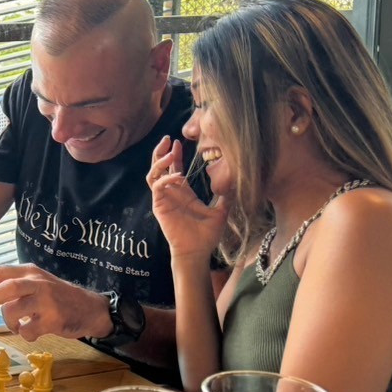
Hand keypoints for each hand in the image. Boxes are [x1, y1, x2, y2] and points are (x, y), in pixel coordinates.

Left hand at [0, 264, 109, 341]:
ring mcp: (46, 301)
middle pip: (6, 288)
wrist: (90, 308)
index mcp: (29, 272)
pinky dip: (24, 334)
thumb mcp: (35, 284)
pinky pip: (28, 330)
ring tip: (17, 324)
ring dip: (9, 322)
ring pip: (14, 311)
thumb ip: (11, 287)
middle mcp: (37, 283)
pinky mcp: (53, 319)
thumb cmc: (56, 297)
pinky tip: (32, 331)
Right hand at [148, 136, 226, 259]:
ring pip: (153, 174)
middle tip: (168, 139)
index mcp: (183, 192)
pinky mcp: (159, 206)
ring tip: (169, 153)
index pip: (174, 168)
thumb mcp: (221, 212)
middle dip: (161, 152)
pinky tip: (177, 176)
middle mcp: (171, 193)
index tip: (178, 142)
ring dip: (159, 162)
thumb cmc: (206, 236)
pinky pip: (157, 187)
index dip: (174, 155)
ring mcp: (163, 199)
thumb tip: (238, 185)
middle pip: (159, 167)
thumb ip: (226, 198)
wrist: (196, 251)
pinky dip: (165, 179)